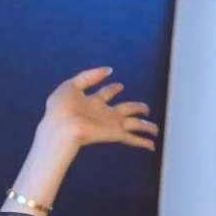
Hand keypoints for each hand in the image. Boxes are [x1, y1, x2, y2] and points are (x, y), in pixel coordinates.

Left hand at [34, 66, 157, 160]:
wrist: (60, 128)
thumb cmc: (60, 109)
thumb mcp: (71, 85)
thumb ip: (89, 76)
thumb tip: (109, 69)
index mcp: (91, 102)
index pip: (106, 93)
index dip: (113, 88)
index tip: (119, 85)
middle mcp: (103, 113)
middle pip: (125, 108)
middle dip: (136, 107)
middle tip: (146, 108)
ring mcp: (110, 124)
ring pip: (134, 124)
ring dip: (146, 126)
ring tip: (155, 129)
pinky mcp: (114, 134)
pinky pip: (132, 138)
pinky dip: (143, 142)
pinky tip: (152, 145)